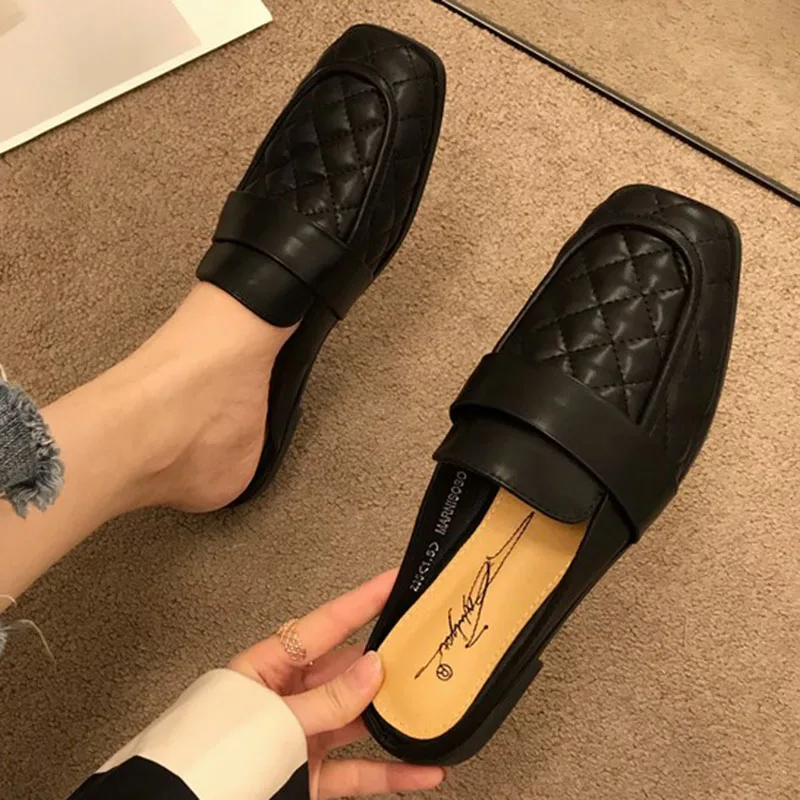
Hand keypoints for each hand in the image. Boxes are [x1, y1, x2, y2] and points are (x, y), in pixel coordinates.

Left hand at [228, 569, 445, 798]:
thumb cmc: (210, 762)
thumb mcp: (273, 723)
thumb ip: (326, 701)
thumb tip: (372, 670)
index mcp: (269, 667)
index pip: (326, 623)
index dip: (363, 600)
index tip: (395, 580)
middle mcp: (289, 697)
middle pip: (347, 670)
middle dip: (386, 660)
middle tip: (423, 646)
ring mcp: (302, 735)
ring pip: (358, 718)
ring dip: (392, 716)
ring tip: (429, 703)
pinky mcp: (312, 773)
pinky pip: (359, 769)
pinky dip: (391, 771)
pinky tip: (422, 768)